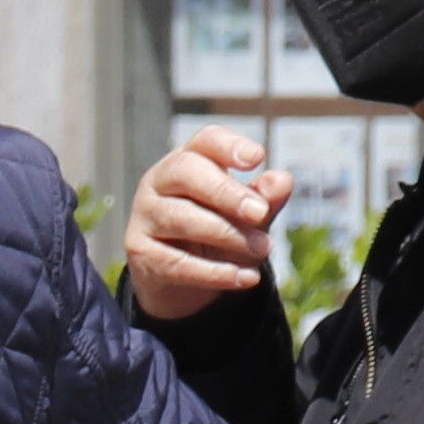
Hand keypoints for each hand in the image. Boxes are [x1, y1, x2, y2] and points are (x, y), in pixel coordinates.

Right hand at [118, 122, 286, 324]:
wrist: (182, 282)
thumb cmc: (217, 234)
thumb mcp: (246, 216)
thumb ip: (264, 199)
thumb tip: (282, 181)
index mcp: (187, 161)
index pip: (205, 141)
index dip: (229, 146)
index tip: (257, 158)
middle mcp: (158, 181)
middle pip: (186, 172)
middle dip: (226, 192)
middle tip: (260, 213)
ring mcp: (144, 215)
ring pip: (181, 218)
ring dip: (227, 234)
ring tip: (263, 249)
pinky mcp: (140, 252)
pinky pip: (177, 262)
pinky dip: (215, 273)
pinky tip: (247, 278)